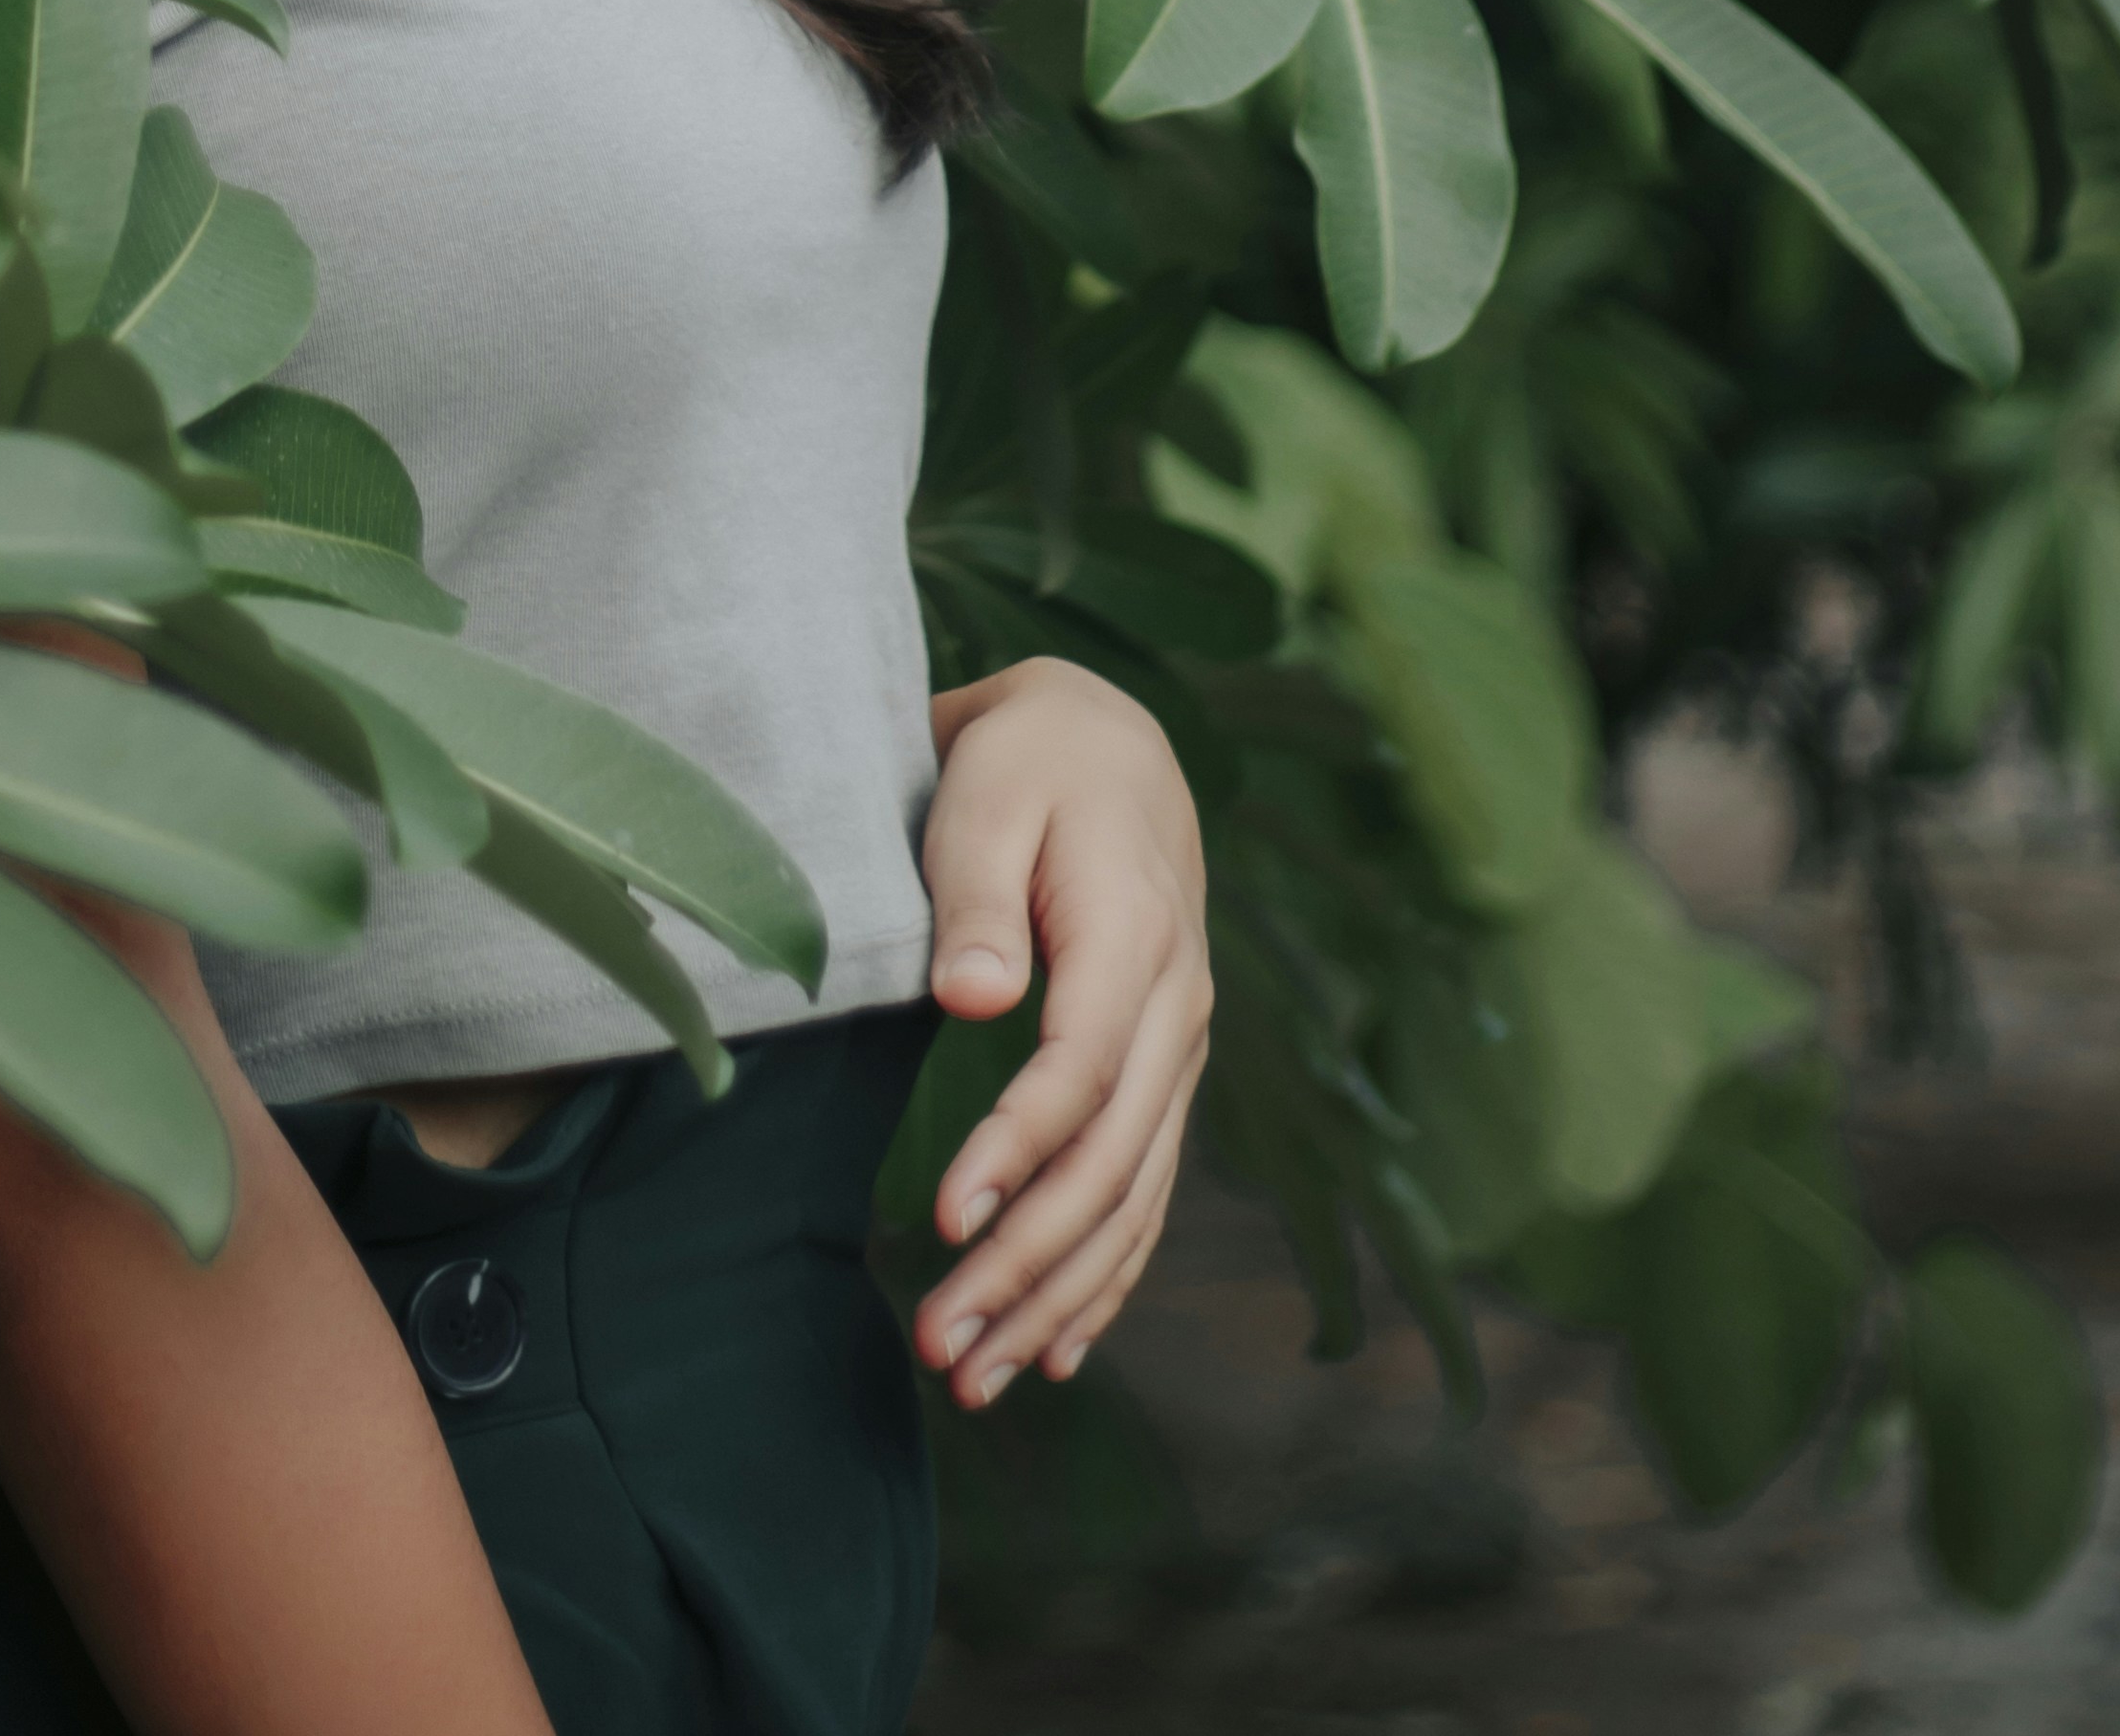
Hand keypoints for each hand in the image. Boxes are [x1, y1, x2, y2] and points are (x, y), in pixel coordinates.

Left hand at [906, 659, 1208, 1412]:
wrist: (1109, 743)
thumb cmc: (1030, 761)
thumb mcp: (988, 791)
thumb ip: (975, 893)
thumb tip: (971, 1001)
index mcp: (1134, 938)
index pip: (1080, 1074)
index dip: (1018, 1154)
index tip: (946, 1221)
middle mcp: (1174, 1009)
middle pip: (1111, 1164)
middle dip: (1029, 1266)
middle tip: (942, 1346)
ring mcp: (1177, 1050)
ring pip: (1132, 1199)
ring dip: (1058, 1297)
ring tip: (976, 1377)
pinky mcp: (1161, 1074)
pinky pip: (1145, 1193)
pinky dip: (1107, 1276)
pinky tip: (1058, 1347)